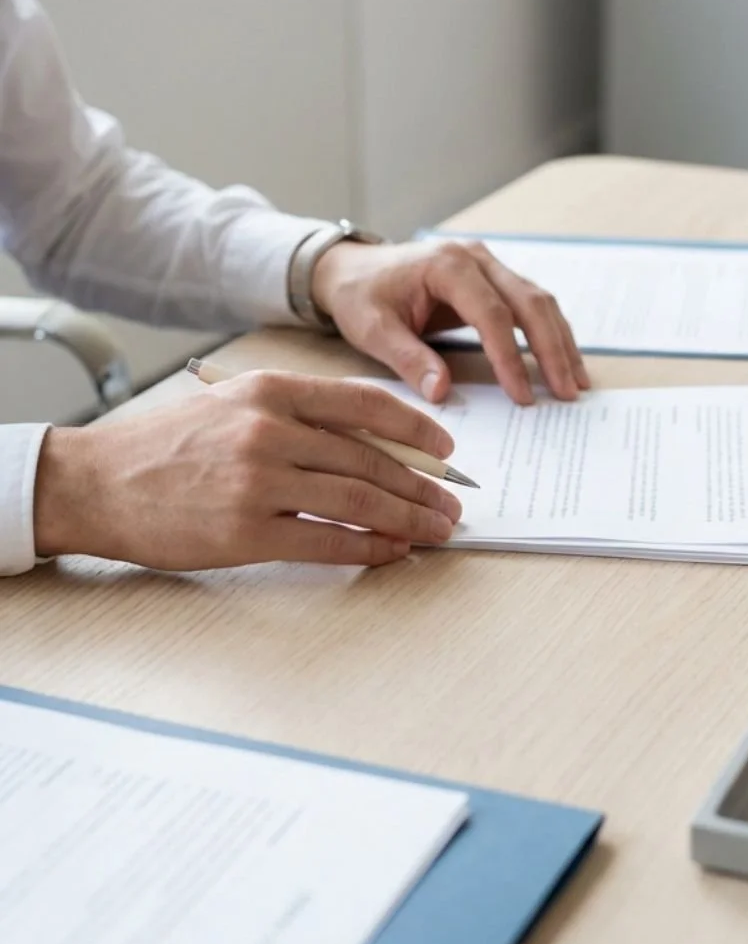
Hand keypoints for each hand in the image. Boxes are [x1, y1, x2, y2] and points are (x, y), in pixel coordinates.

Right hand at [34, 372, 461, 570]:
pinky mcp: (245, 532)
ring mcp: (259, 482)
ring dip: (407, 517)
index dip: (415, 427)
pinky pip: (326, 541)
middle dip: (423, 484)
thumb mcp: (234, 403)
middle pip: (370, 457)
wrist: (98, 482)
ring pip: (358, 498)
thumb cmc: (170, 443)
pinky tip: (392, 551)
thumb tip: (372, 442)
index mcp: (271, 391)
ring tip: (436, 530)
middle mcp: (270, 430)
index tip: (446, 449)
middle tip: (453, 502)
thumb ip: (299, 414)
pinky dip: (367, 547)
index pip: (365, 404)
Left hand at [312, 238, 589, 406]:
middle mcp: (475, 258)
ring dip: (559, 341)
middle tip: (566, 392)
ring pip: (538, 301)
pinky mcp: (492, 278)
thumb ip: (408, 359)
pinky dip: (548, 332)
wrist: (352, 268)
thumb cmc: (360, 295)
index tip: (522, 396)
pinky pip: (529, 304)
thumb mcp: (372, 330)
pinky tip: (561, 360)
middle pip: (529, 302)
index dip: (510, 357)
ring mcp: (488, 264)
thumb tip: (442, 393)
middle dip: (551, 349)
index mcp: (446, 266)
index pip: (492, 314)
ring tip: (575, 381)